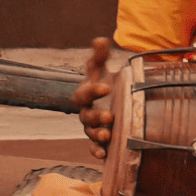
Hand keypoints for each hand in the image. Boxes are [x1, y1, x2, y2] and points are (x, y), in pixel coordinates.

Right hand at [73, 36, 119, 152]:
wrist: (110, 100)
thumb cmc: (104, 82)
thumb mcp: (102, 68)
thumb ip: (100, 55)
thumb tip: (100, 40)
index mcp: (85, 94)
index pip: (85, 92)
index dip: (93, 90)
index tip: (107, 87)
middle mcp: (86, 111)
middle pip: (86, 115)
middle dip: (96, 116)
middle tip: (109, 116)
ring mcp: (92, 127)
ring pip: (90, 132)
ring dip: (97, 135)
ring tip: (108, 135)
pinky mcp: (99, 140)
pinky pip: (94, 147)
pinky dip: (97, 151)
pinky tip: (104, 155)